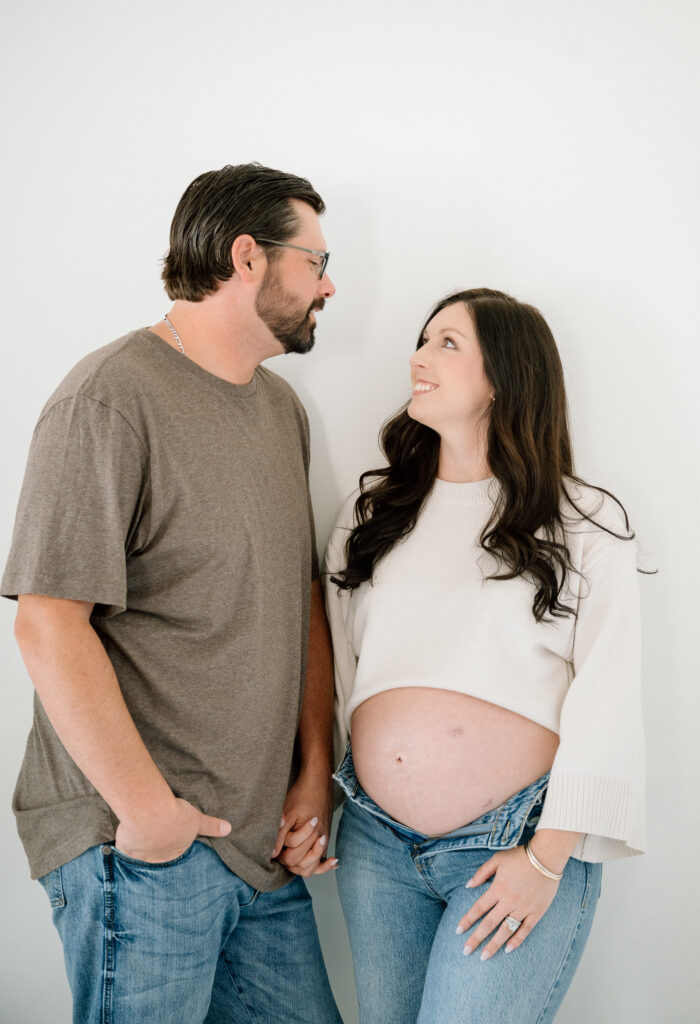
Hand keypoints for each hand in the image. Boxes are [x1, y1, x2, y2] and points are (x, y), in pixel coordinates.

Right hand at [114, 797, 230, 862]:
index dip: (172, 846)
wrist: (150, 815)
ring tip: (136, 846)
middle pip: (156, 859)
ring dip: (139, 853)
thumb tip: (228, 829)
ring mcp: (141, 856)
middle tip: (153, 844)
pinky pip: (122, 853)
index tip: (168, 839)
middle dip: (156, 854)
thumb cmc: (175, 816)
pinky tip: (117, 850)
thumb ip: (211, 826)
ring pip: (140, 858)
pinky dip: (121, 852)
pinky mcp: (125, 849)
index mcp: (176, 852)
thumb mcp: (197, 819)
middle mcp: (158, 858)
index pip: (175, 853)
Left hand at [272, 773, 337, 877]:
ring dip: (301, 866)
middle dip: (288, 860)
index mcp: (308, 835)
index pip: (291, 858)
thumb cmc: (301, 796)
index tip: (275, 846)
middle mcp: (318, 841)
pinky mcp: (325, 838)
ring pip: (312, 867)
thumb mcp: (287, 813)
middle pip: (301, 865)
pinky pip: (324, 859)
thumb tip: (272, 854)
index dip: (279, 854)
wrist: (318, 782)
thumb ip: (280, 835)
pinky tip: (329, 864)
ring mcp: (323, 840)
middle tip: (280, 850)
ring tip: (291, 859)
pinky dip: (324, 866)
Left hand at [456, 846, 559, 958]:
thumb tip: (468, 885)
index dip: (467, 920)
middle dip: (476, 938)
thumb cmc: (520, 857)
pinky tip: (508, 949)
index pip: (478, 908)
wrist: (546, 857)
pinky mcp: (537, 912)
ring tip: (484, 956)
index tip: (458, 931)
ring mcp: (523, 908)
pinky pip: (525, 930)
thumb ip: (482, 873)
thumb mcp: (497, 859)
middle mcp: (508, 901)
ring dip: (494, 945)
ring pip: (506, 930)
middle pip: (489, 923)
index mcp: (497, 888)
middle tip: (466, 951)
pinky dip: (517, 940)